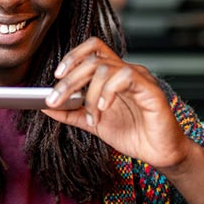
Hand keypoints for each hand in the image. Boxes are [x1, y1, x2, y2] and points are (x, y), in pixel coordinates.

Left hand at [43, 37, 191, 170]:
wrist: (160, 154)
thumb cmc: (133, 134)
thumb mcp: (93, 123)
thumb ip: (70, 113)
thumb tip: (44, 105)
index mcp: (112, 75)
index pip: (92, 49)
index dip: (72, 56)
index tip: (56, 76)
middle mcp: (125, 71)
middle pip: (92, 59)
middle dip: (69, 80)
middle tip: (54, 100)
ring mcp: (138, 78)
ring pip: (104, 68)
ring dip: (89, 94)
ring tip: (91, 117)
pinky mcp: (150, 89)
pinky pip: (125, 77)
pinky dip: (108, 92)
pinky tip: (104, 109)